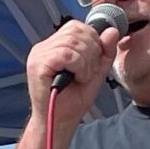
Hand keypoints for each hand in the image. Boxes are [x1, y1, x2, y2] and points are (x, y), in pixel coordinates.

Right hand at [24, 20, 115, 134]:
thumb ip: (105, 51)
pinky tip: (76, 79)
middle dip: (91, 53)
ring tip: (81, 78)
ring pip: (73, 43)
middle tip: (87, 73)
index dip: (92, 40)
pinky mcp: (37, 65)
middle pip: (76, 32)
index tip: (93, 62)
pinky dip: (78, 67)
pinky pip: (65, 54)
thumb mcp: (96, 72)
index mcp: (55, 45)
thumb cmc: (73, 100)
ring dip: (85, 63)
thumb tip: (112, 30)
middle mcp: (44, 47)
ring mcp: (39, 55)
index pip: (77, 26)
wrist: (60, 122)